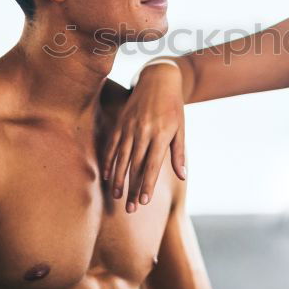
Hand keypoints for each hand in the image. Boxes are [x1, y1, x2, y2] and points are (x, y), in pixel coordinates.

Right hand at [103, 63, 187, 212]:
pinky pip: (112, 145)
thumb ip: (178, 153)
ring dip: (118, 178)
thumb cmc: (173, 106)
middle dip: (132, 188)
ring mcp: (130, 127)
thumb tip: (182, 176)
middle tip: (130, 209)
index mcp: (161, 134)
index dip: (147, 185)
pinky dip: (108, 160)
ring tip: (116, 196)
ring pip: (121, 157)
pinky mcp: (121, 122)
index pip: (152, 165)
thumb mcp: (180, 128)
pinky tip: (106, 175)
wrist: (158, 79)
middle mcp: (143, 131)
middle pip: (136, 166)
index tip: (144, 202)